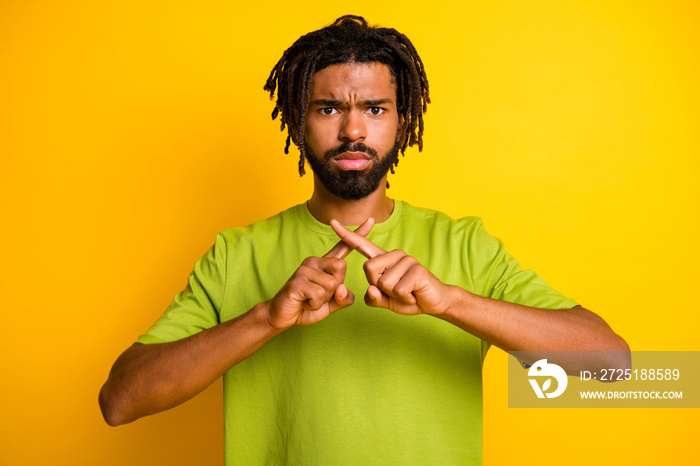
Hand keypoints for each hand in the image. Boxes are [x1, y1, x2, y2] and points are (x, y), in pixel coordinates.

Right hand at [266, 218, 374, 328]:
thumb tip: (343, 289)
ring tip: (310, 300)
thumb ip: (342, 298)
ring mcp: (304, 269)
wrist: (282, 317)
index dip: (357, 235)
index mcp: (323, 264)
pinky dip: (315, 305)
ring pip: (331, 284)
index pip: (343, 247)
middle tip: (319, 296)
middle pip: (341, 267)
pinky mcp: (297, 281)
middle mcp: (313, 261)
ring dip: (324, 300)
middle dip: (336, 287)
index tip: (371, 221)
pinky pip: (319, 294)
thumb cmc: (306, 308)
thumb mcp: (330, 304)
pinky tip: (305, 303)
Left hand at [330, 219, 454, 315]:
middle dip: (379, 287)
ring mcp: (406, 259)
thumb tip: (371, 290)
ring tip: (407, 293)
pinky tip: (414, 295)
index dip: (346, 235)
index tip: (332, 222)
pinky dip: (404, 298)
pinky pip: (398, 289)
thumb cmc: (408, 299)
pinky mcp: (416, 268)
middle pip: (369, 269)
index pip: (362, 245)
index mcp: (383, 260)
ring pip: (384, 282)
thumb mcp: (387, 301)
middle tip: (396, 291)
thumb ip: (374, 298)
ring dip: (394, 295)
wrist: (435, 303)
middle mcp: (394, 255)